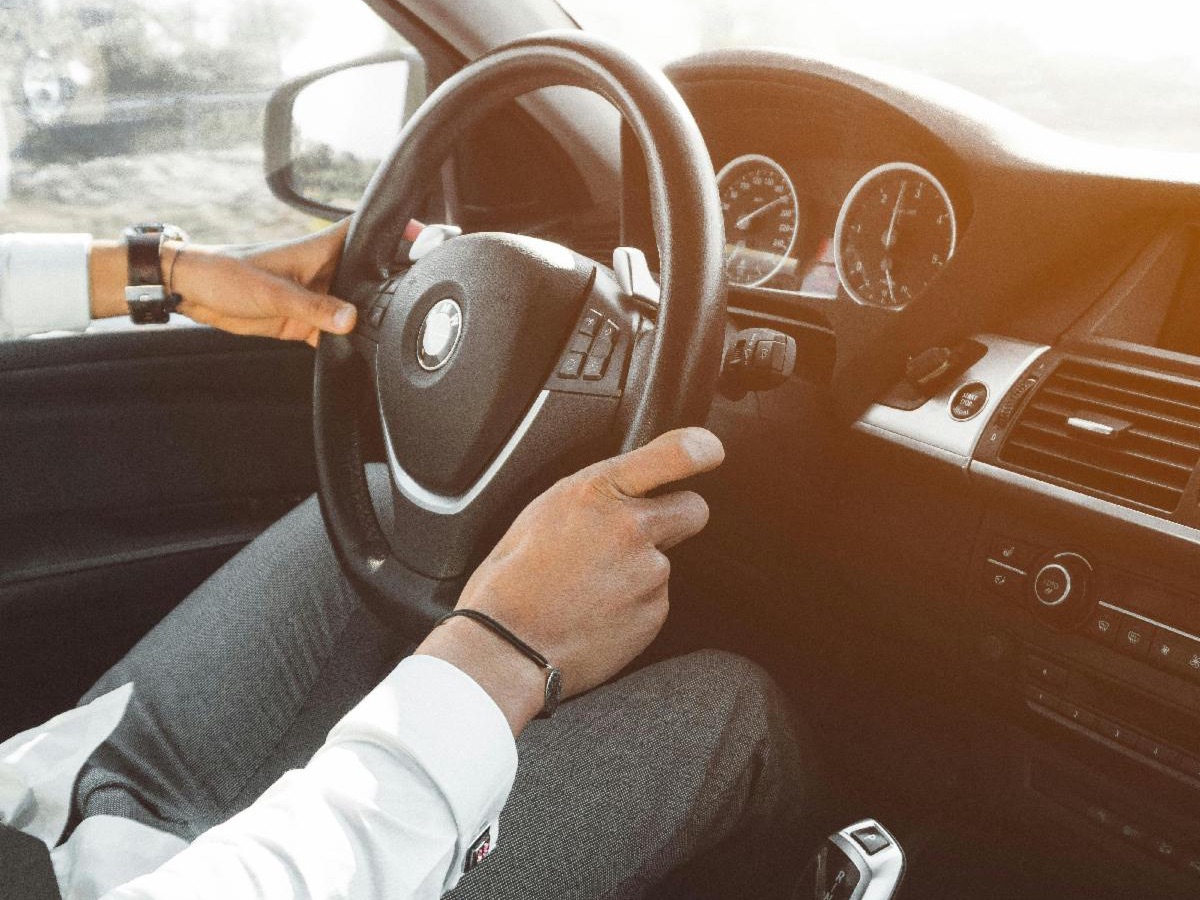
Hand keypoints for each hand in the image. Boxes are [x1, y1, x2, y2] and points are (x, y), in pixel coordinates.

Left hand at [88, 219, 426, 345]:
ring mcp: (318, 298)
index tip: (429, 238)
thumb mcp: (270, 291)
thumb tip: (350, 321)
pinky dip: (349, 341)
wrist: (192, 293)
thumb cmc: (225, 274)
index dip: (398, 230)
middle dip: (394, 281)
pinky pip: (337, 333)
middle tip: (422, 293)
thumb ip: (312, 308)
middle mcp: (325, 272)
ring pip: (358, 306)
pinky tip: (363, 352)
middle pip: (371, 273)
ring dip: (373, 316)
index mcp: (320, 251)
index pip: (367, 232)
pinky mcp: (305, 322)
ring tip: (397, 327)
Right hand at [415, 427, 724, 733]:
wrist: (505, 648)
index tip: (709, 451)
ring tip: (592, 588)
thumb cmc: (510, 582)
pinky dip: (634, 606)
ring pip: (665, 560)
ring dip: (641, 570)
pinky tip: (597, 612)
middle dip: (676, 518)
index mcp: (596, 491)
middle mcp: (630, 526)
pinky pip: (655, 600)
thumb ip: (594, 496)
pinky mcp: (655, 612)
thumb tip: (623, 491)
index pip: (674, 454)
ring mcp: (648, 572)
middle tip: (639, 536)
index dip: (700, 449)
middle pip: (693, 509)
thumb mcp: (542, 513)